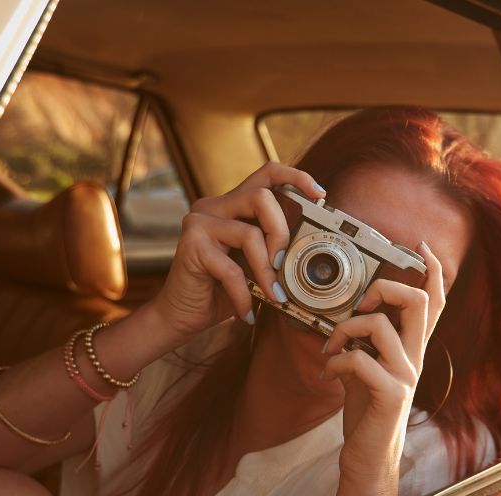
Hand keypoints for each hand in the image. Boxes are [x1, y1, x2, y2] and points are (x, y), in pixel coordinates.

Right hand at [148, 162, 325, 339]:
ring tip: (272, 296)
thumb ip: (273, 250)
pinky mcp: (191, 245)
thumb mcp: (255, 266)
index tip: (319, 194)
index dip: (295, 177)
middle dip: (282, 233)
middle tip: (284, 265)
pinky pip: (232, 269)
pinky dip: (244, 295)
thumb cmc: (221, 290)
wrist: (181, 316)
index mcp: (232, 205)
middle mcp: (214, 206)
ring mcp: (199, 222)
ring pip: (250, 233)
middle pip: (262, 198)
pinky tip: (247, 312)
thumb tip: (309, 250)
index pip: (266, 174)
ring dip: (266, 272)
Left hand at [321, 242, 446, 484]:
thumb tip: (345, 317)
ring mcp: (406, 376)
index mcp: (412, 348)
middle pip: (419, 302)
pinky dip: (335, 361)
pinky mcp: (391, 394)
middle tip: (363, 302)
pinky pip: (359, 360)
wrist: (367, 458)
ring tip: (331, 346)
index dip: (432, 270)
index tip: (422, 247)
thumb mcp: (365, 368)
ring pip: (380, 326)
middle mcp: (415, 358)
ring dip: (344, 329)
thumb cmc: (365, 411)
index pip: (434, 302)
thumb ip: (364, 342)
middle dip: (386, 288)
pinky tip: (328, 373)